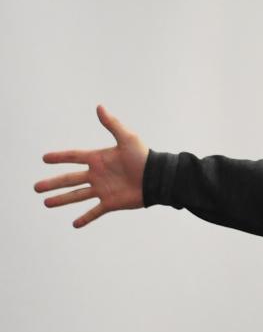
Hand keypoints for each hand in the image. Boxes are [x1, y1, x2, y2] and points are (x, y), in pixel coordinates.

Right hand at [35, 105, 148, 227]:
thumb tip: (99, 106)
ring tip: (46, 203)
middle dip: (53, 183)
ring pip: (77, 196)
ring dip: (61, 200)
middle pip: (70, 179)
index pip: (74, 157)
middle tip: (36, 187)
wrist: (157, 178)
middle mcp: (98, 175)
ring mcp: (103, 189)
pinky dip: (85, 218)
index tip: (44, 158)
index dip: (60, 157)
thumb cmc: (144, 156)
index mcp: (99, 159)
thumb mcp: (127, 138)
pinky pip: (95, 212)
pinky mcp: (111, 202)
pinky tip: (74, 224)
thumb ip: (112, 124)